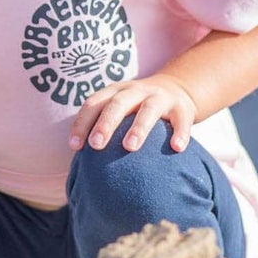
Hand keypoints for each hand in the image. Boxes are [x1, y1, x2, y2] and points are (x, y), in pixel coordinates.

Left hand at [69, 73, 197, 152]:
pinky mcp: (182, 108)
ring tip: (130, 147)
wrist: (177, 89)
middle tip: (96, 144)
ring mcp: (160, 98)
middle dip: (106, 123)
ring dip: (138, 127)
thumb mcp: (120, 109)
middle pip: (118, 103)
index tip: (75, 146)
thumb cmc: (137, 110)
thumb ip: (103, 128)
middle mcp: (137, 91)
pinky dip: (180, 132)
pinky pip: (181, 120)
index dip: (82, 123)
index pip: (94, 103)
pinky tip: (176, 148)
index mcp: (116, 92)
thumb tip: (79, 168)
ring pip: (149, 109)